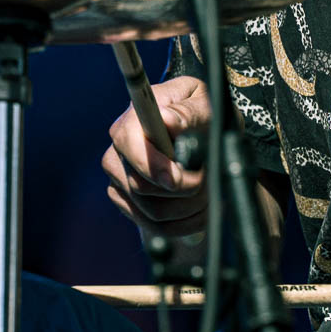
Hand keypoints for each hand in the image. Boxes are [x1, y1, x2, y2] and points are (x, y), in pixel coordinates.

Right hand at [102, 74, 209, 238]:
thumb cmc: (204, 112)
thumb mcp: (204, 105)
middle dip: (184, 191)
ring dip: (190, 209)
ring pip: (152, 213)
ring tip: (212, 193)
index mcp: (134, 120)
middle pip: (141, 188)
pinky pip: (155, 226)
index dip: (155, 168)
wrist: (205, 131)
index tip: (184, 178)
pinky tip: (202, 208)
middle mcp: (118, 151)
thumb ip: (187, 113)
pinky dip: (185, 223)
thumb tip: (167, 120)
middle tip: (211, 181)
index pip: (129, 146)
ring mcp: (120, 179)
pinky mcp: (128, 202)